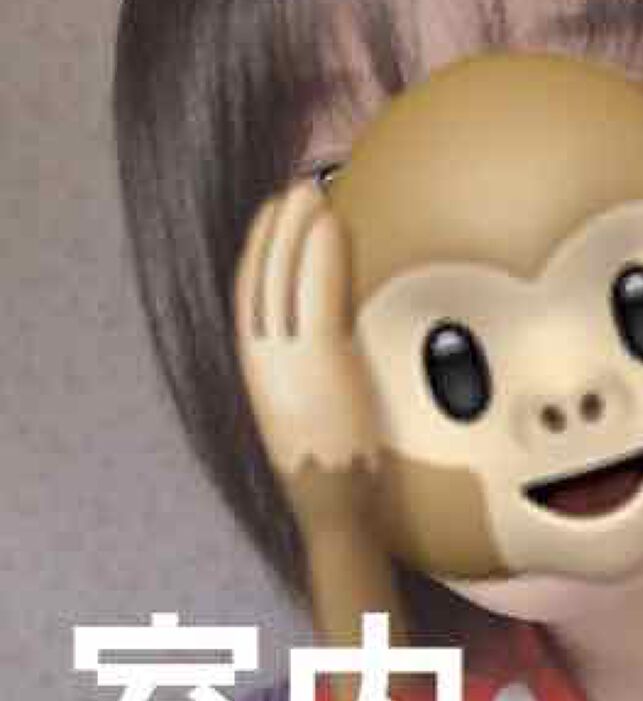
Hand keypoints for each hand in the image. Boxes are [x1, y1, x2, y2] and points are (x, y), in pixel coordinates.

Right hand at [233, 179, 380, 532]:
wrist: (335, 510)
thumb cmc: (330, 469)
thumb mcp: (302, 414)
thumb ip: (303, 374)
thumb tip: (324, 341)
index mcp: (256, 374)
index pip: (248, 299)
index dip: (256, 253)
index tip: (269, 220)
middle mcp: (264, 363)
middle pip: (262, 280)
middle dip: (275, 230)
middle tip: (292, 190)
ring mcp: (289, 361)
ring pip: (286, 280)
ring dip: (296, 231)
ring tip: (310, 192)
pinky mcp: (322, 363)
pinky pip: (319, 296)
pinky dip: (322, 256)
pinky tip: (331, 225)